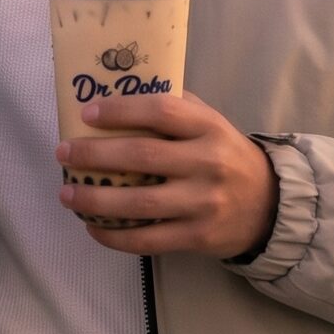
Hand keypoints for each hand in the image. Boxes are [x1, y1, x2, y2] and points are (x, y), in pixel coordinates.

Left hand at [56, 91, 279, 258]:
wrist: (269, 205)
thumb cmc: (224, 154)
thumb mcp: (210, 123)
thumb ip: (174, 108)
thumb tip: (116, 94)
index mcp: (209, 127)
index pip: (161, 111)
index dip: (121, 110)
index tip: (86, 113)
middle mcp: (208, 163)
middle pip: (142, 157)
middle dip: (95, 154)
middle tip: (63, 152)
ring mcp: (204, 203)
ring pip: (140, 203)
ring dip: (96, 199)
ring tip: (67, 194)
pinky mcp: (199, 237)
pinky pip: (149, 239)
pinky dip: (116, 236)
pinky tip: (92, 227)